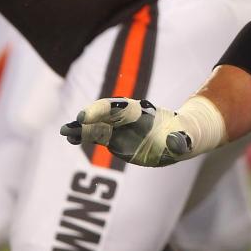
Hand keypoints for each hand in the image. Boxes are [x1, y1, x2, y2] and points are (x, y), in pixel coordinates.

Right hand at [60, 98, 193, 166]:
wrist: (177, 138)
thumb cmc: (183, 136)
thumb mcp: (185, 139)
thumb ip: (180, 140)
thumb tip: (178, 142)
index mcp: (144, 114)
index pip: (121, 108)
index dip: (104, 110)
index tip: (87, 115)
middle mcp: (128, 118)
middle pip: (106, 114)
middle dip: (91, 117)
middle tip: (74, 123)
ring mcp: (120, 127)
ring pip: (97, 125)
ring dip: (81, 128)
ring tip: (65, 132)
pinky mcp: (114, 138)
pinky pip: (96, 136)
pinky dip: (84, 137)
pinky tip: (71, 139)